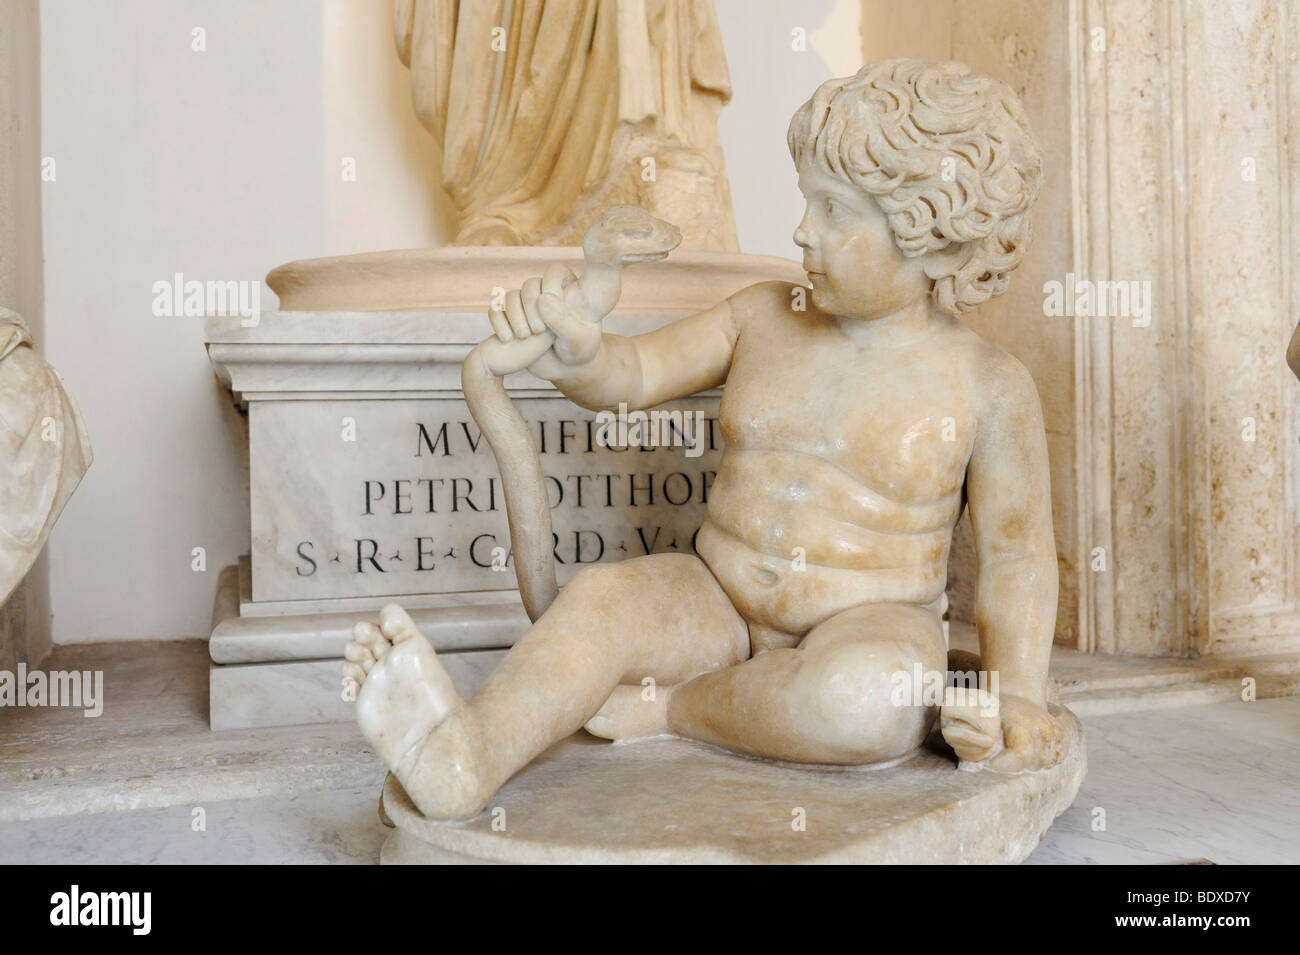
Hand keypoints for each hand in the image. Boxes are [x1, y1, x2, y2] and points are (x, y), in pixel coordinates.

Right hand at [487, 262, 605, 378]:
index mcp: (569, 290)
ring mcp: (528, 305)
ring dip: (515, 316)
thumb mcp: (576, 340)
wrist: (564, 369)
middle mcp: (547, 293)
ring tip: (525, 336)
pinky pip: (496, 309)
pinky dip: (499, 322)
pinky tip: (509, 339)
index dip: (551, 285)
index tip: (552, 308)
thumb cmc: (577, 352)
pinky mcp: (513, 317)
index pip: (555, 272)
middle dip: (531, 306)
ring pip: (511, 296)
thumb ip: (561, 320)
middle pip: (530, 285)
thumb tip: (543, 298)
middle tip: (539, 330)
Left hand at [940, 693, 1064, 771]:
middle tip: (1001, 763)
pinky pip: (1057, 757)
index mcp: (1022, 723)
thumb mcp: (983, 717)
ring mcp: (1054, 730)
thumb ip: (978, 739)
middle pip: (1031, 762)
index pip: (1020, 756)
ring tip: (1015, 758)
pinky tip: (1032, 757)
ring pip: (1045, 762)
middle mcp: (1041, 727)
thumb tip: (968, 762)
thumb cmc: (995, 705)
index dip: (1005, 765)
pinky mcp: (1061, 734)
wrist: (1017, 690)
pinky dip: (1045, 760)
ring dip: (1030, 765)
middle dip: (1015, 767)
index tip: (992, 765)